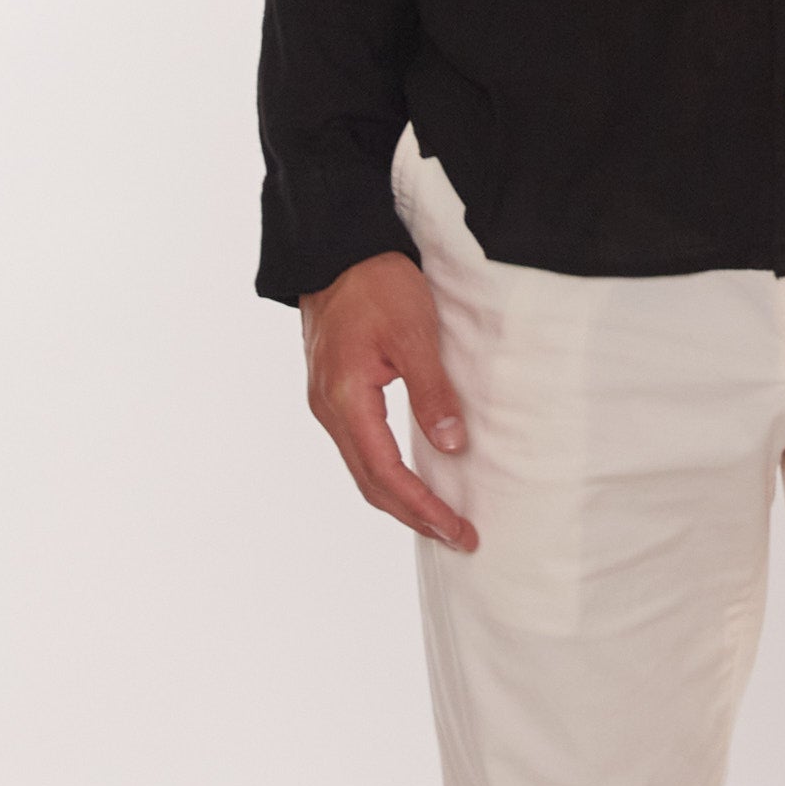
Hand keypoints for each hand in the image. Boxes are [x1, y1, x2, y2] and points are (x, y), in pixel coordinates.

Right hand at [299, 254, 478, 551]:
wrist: (336, 249)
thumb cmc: (376, 284)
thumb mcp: (414, 334)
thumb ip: (432, 392)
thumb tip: (452, 445)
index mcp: (347, 399)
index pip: (386, 473)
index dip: (422, 506)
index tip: (456, 528)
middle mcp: (329, 409)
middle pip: (370, 483)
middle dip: (414, 514)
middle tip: (457, 536)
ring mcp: (327, 403)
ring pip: (363, 469)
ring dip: (400, 499)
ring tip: (438, 518)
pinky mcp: (334, 393)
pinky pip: (360, 448)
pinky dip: (387, 473)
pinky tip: (412, 479)